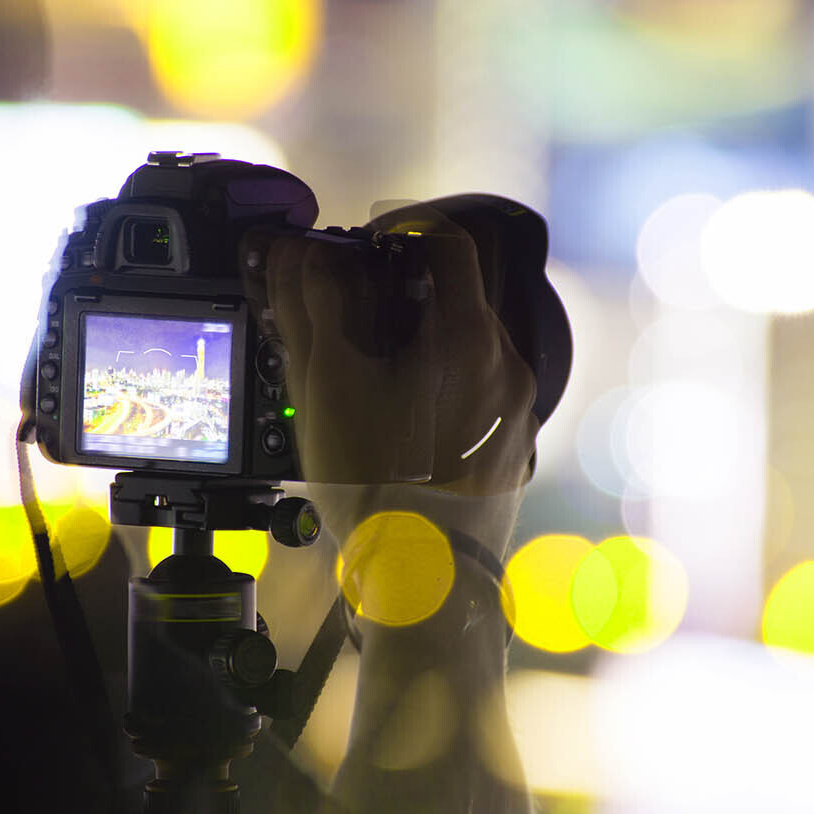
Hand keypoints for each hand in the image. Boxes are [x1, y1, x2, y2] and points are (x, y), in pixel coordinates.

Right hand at [240, 213, 538, 499]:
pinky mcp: (512, 451)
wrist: (424, 582)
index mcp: (470, 339)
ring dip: (427, 347)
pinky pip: (479, 397)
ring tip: (375, 375)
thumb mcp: (326, 386)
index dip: (406, 231)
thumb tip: (297, 258)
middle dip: (408, 296)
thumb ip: (310, 309)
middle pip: (460, 301)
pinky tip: (402, 421)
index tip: (373, 241)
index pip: (450, 244)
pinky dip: (444, 390)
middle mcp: (507, 369)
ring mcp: (516, 413)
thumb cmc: (377, 486)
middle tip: (359, 312)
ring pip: (470, 353)